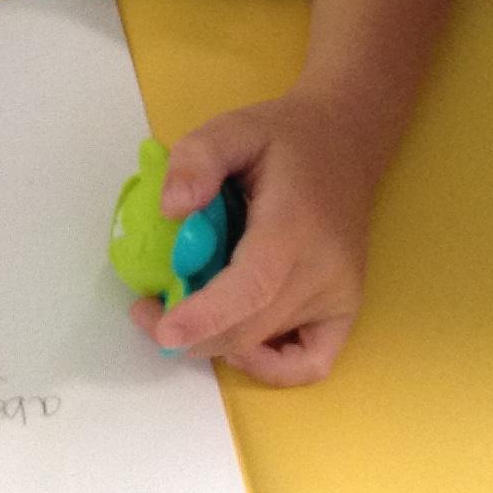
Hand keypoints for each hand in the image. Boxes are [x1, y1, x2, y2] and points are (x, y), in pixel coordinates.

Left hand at [131, 92, 386, 385]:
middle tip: (147, 309)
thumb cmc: (284, 138)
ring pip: (264, 344)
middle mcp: (324, 269)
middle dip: (189, 333)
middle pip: (249, 328)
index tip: (163, 330)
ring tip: (181, 312)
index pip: (253, 285)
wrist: (345, 142)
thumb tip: (172, 209)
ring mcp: (339, 295)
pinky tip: (237, 340)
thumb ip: (198, 158)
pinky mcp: (345, 310)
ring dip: (214, 341)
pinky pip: (309, 363)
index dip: (206, 315)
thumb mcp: (234, 127)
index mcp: (295, 223)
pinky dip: (268, 366)